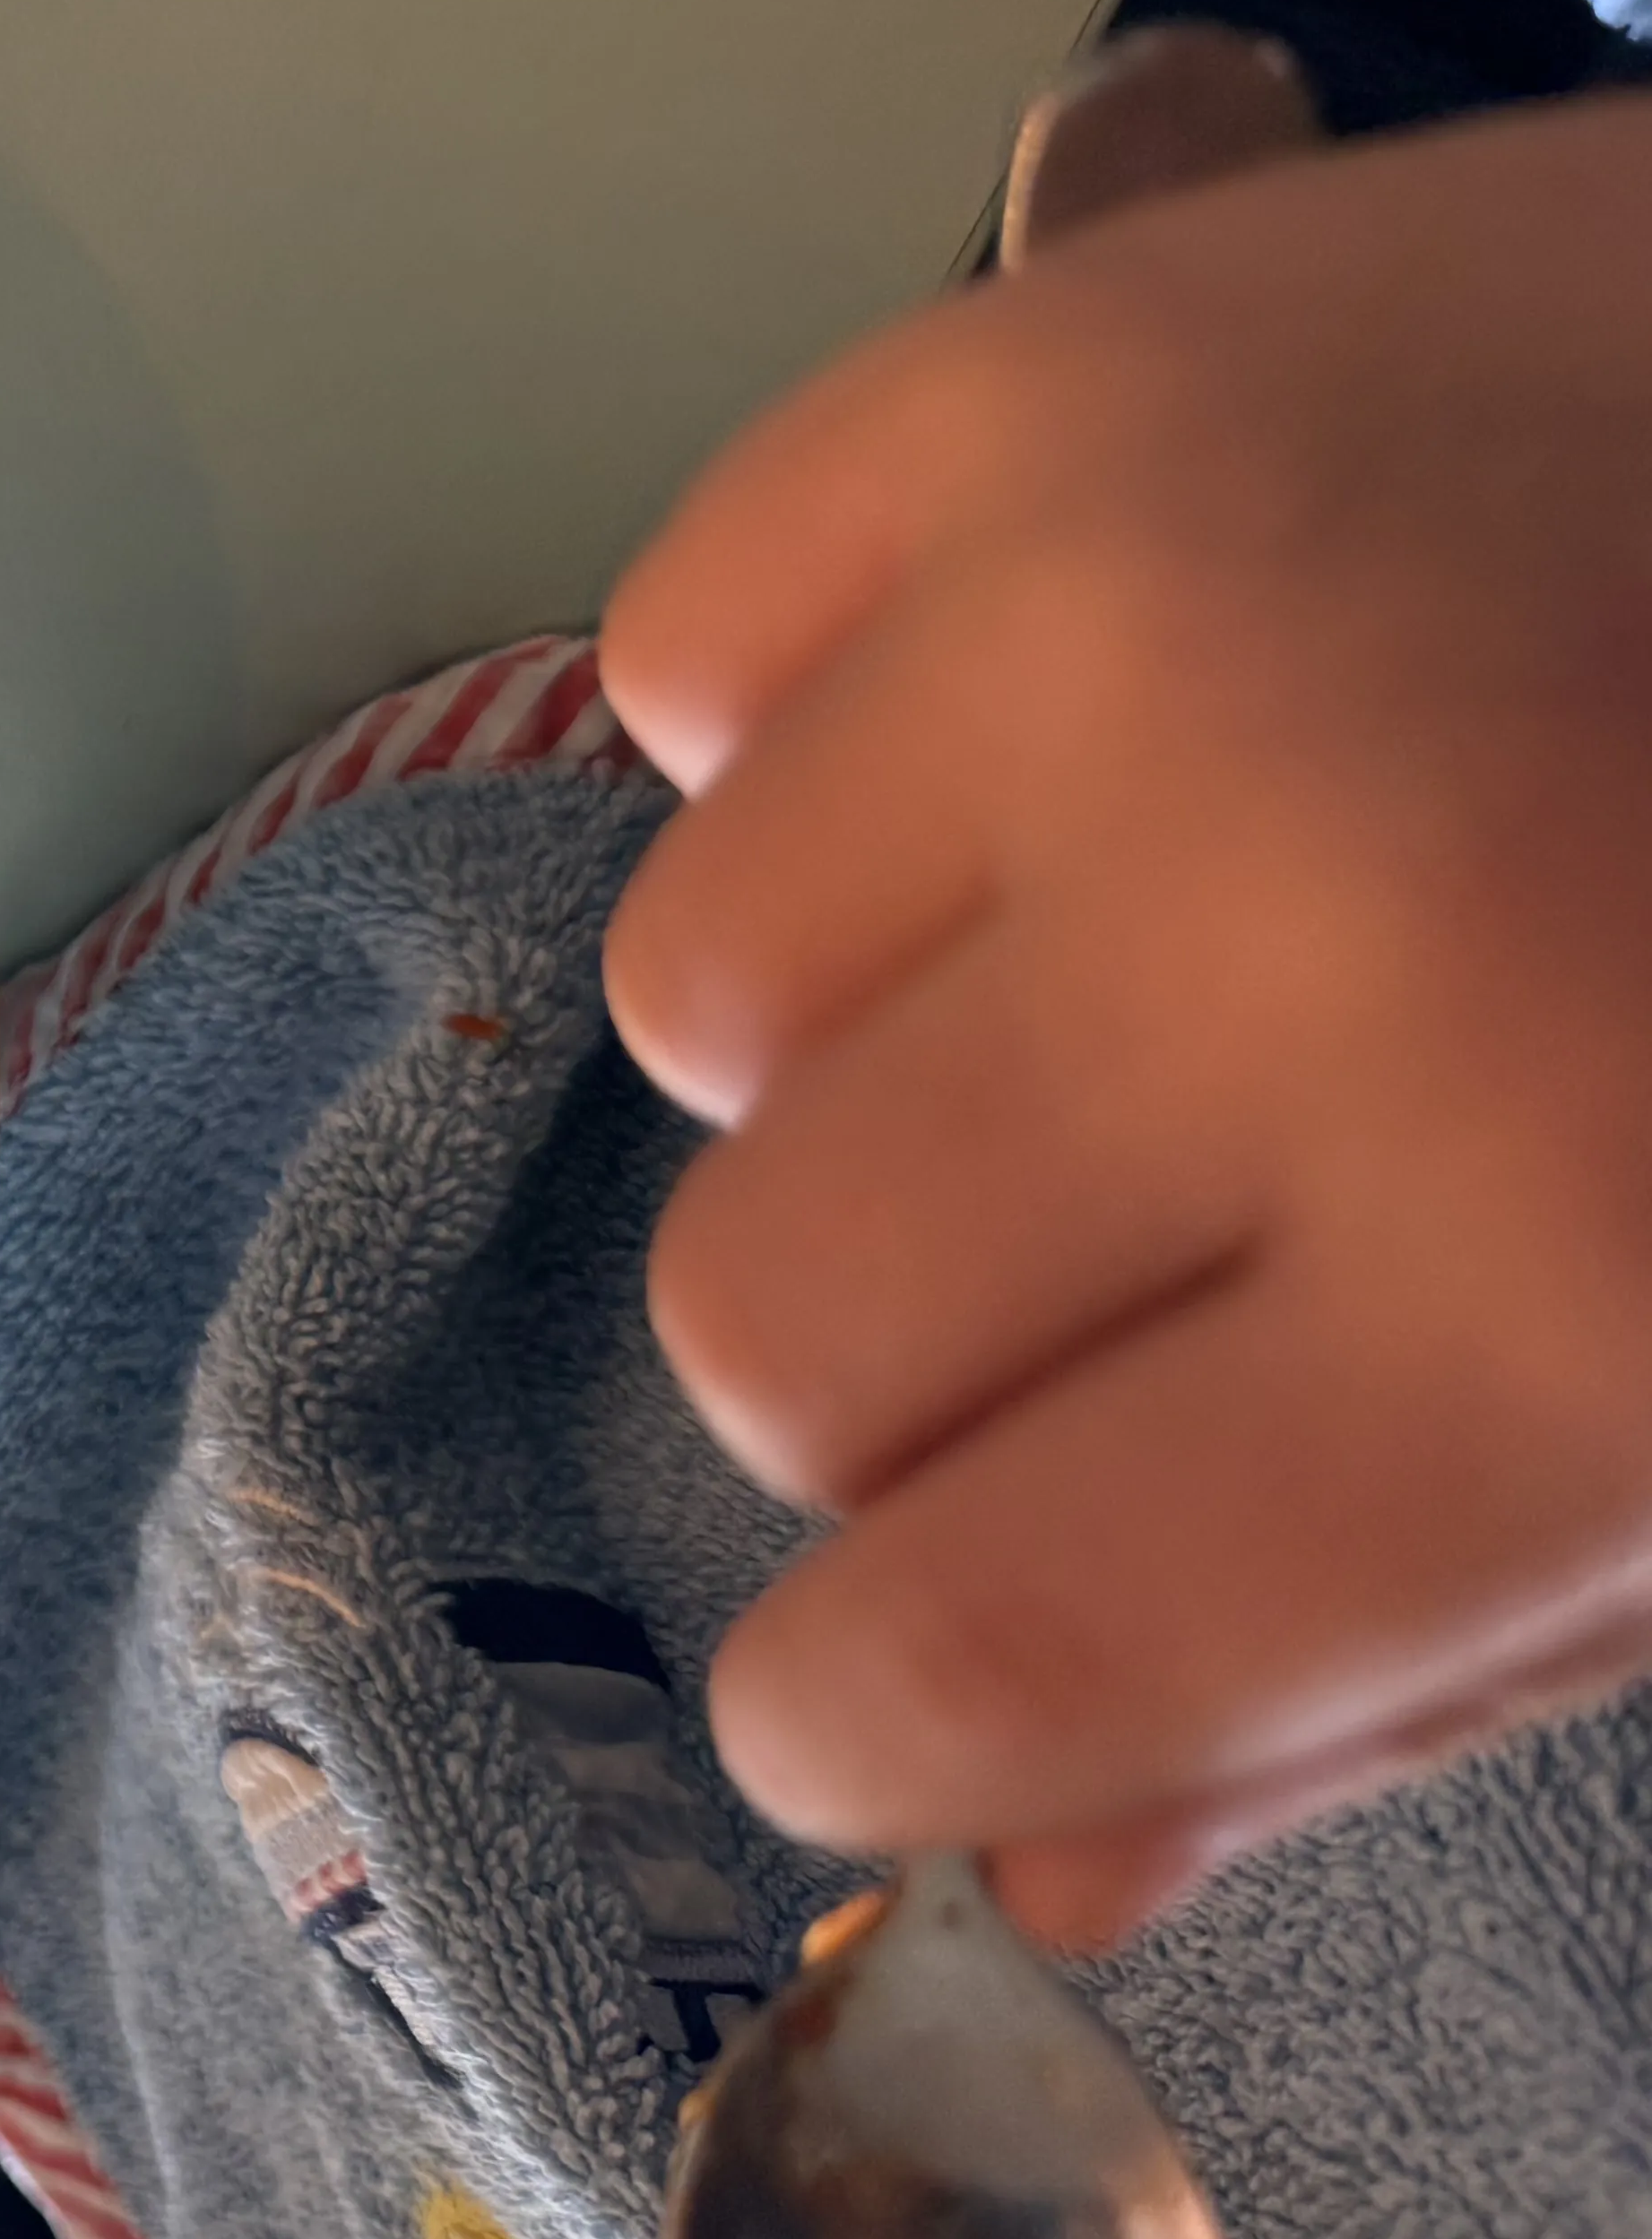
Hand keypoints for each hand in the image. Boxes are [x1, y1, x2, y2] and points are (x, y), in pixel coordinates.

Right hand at [602, 88, 1651, 1952]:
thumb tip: (1025, 1862)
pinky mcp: (1028, 375)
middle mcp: (1313, 956)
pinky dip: (816, 726)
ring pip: (687, 1008)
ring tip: (1126, 916)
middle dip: (907, 1355)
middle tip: (1121, 1241)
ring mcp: (1134, 630)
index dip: (870, 1716)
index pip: (956, 1646)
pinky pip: (680, 673)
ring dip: (865, 1020)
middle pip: (768, 1338)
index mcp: (1559, 1297)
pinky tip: (1069, 705)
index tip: (892, 1686)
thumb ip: (1402, 1674)